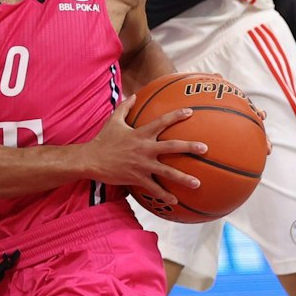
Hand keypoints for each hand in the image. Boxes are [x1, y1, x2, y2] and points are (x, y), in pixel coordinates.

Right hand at [80, 99, 202, 207]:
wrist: (91, 159)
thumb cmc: (103, 139)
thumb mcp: (113, 120)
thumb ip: (125, 107)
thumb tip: (134, 94)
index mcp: (141, 134)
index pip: (162, 122)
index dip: (177, 116)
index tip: (190, 112)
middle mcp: (145, 149)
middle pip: (172, 147)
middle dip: (190, 147)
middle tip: (205, 148)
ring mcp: (142, 165)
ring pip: (167, 172)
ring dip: (183, 178)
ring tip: (197, 183)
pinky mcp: (137, 178)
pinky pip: (154, 188)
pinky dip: (164, 195)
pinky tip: (175, 201)